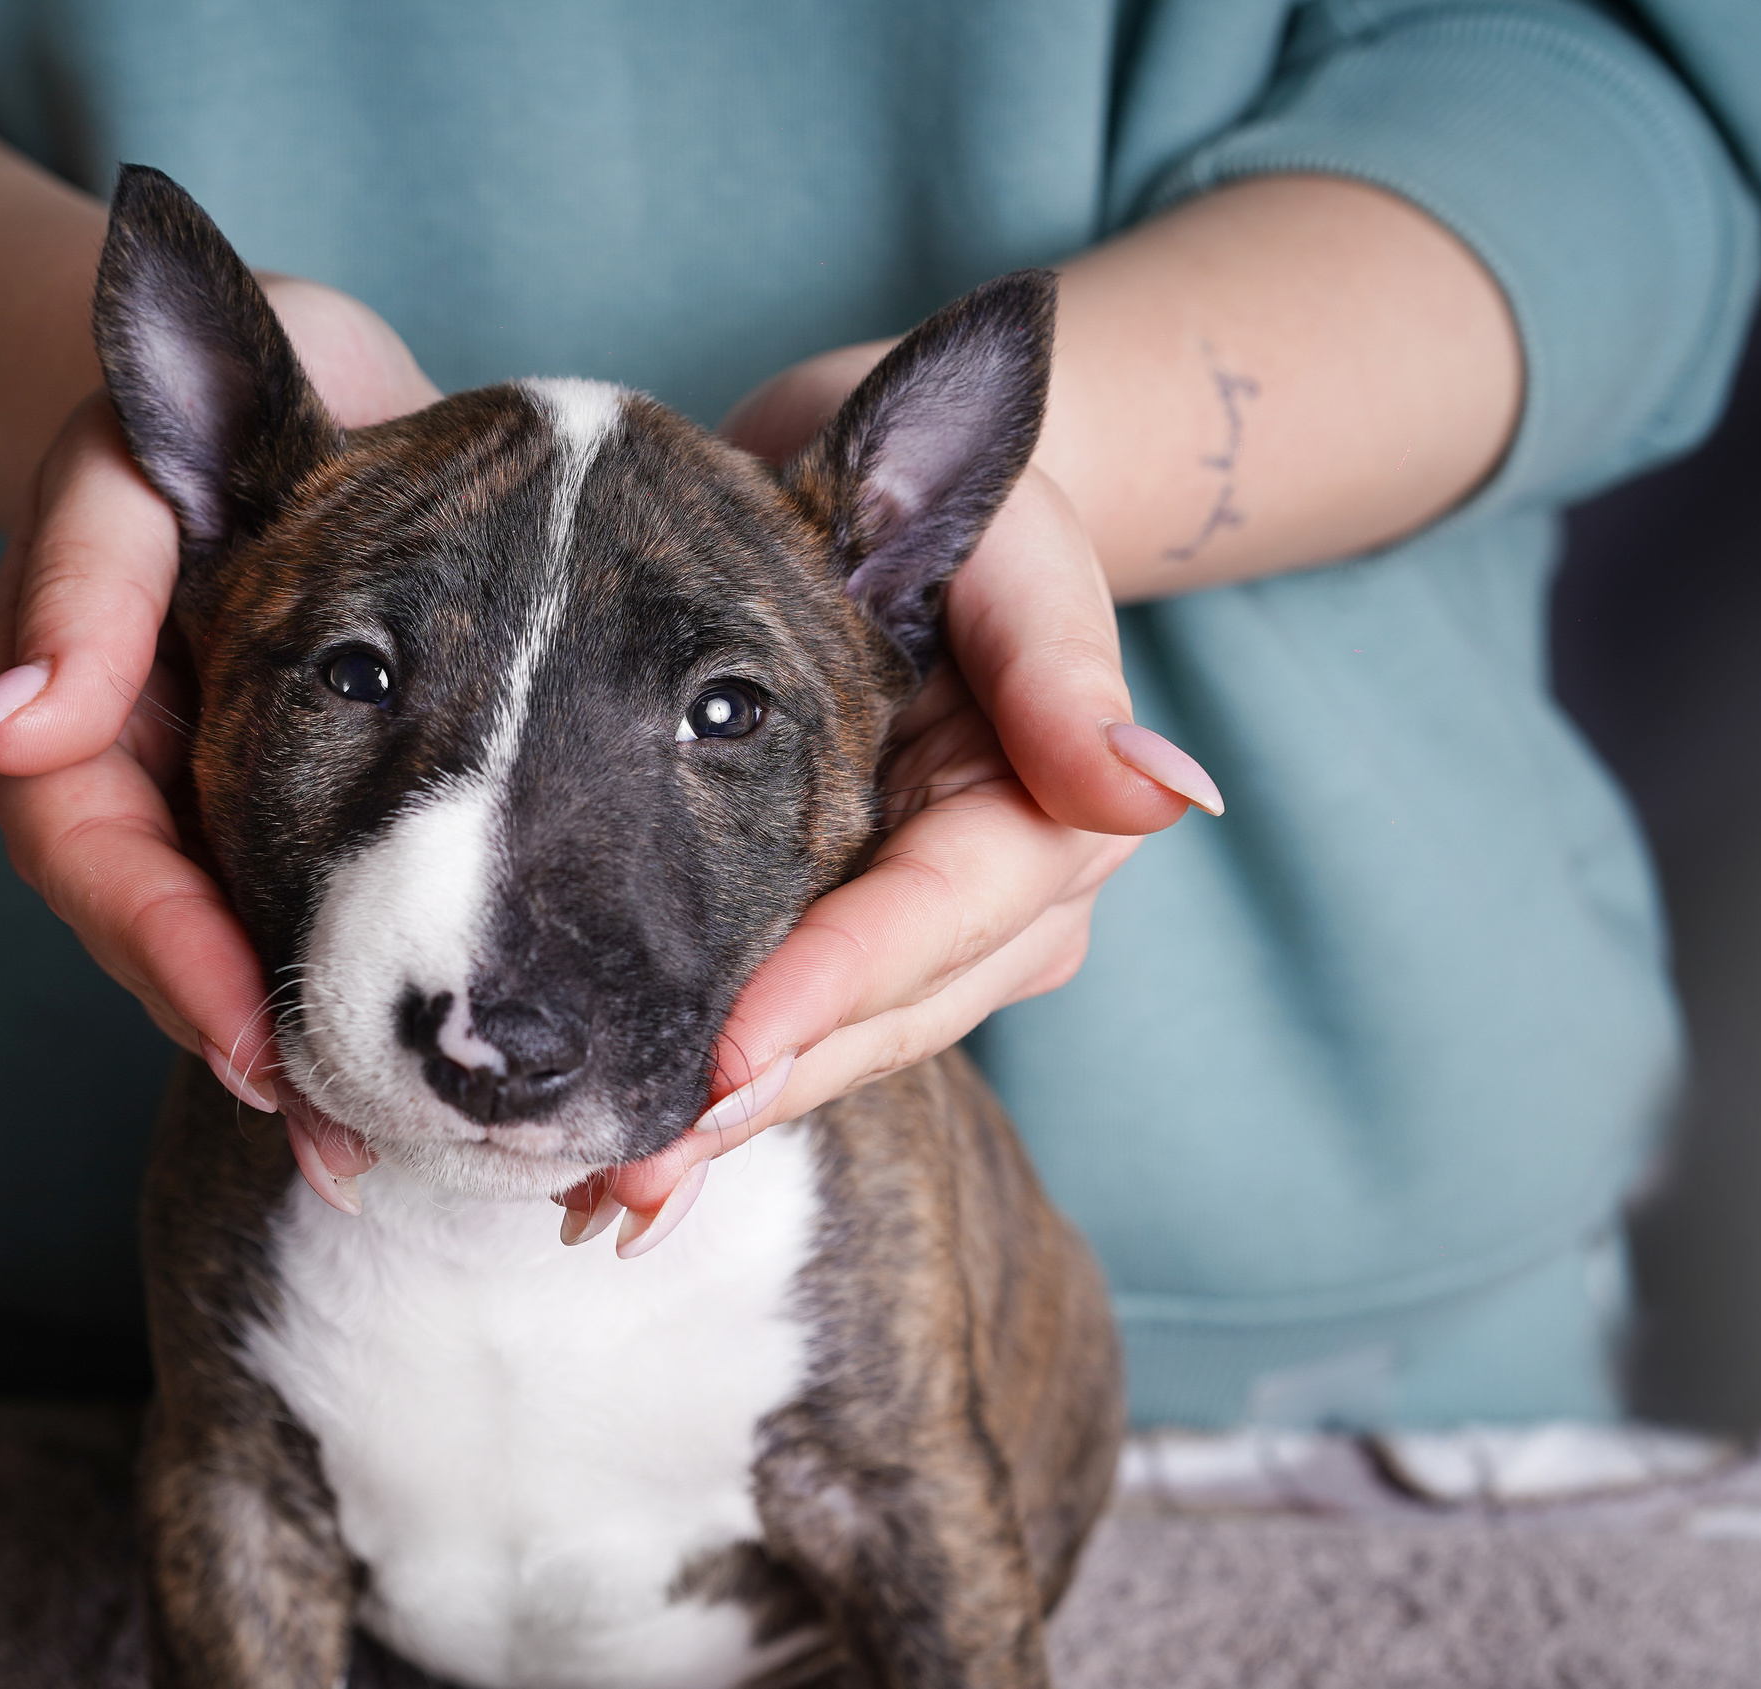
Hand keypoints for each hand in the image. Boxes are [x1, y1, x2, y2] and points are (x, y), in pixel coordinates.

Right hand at [0, 277, 440, 1131]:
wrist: (310, 370)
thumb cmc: (209, 393)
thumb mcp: (126, 460)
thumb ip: (75, 581)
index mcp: (75, 723)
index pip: (99, 868)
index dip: (171, 959)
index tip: (253, 1043)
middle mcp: (154, 786)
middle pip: (181, 945)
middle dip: (266, 1045)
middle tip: (359, 1143)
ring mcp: (238, 802)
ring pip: (267, 951)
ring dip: (336, 1049)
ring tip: (427, 1136)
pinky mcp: (334, 799)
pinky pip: (347, 912)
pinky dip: (399, 982)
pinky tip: (478, 1045)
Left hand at [563, 351, 1223, 1251]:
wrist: (885, 492)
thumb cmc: (956, 511)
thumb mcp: (1013, 550)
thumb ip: (1061, 667)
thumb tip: (1157, 792)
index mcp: (1050, 818)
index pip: (935, 921)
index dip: (830, 996)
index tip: (725, 1063)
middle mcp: (1004, 907)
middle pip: (878, 1020)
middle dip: (755, 1098)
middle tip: (628, 1178)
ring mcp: (931, 939)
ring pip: (830, 1050)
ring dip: (719, 1128)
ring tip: (603, 1195)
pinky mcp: (856, 943)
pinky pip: (791, 1033)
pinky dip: (710, 1096)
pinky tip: (623, 1170)